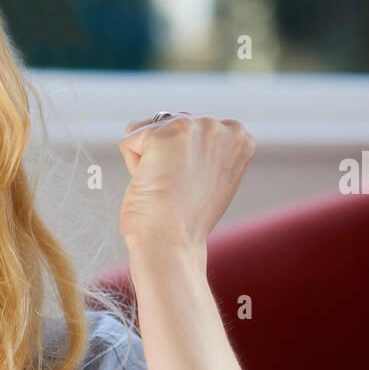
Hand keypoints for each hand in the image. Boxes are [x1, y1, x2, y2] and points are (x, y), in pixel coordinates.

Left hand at [117, 112, 255, 251]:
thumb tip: (182, 143)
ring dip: (147, 159)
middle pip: (169, 124)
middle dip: (164, 156)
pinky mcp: (164, 134)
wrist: (171, 245)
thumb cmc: (185, 224)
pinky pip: (129, 141)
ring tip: (165, 187)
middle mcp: (222, 127)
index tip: (190, 187)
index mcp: (239, 139)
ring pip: (148, 130)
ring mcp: (195, 127)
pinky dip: (132, 165)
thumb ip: (205, 154)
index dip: (181, 161)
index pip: (192, 130)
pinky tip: (151, 183)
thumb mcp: (210, 180)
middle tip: (176, 190)